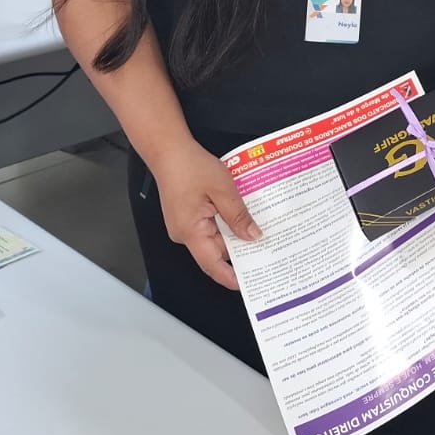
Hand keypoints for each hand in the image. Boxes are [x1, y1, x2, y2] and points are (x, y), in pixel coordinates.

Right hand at [152, 144, 261, 289]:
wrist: (168, 150)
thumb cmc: (190, 166)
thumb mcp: (222, 189)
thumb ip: (238, 215)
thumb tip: (253, 237)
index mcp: (190, 232)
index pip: (212, 265)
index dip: (230, 277)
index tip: (249, 284)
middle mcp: (184, 233)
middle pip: (215, 252)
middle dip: (239, 254)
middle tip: (266, 255)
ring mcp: (184, 225)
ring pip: (214, 238)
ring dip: (234, 236)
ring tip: (259, 235)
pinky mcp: (187, 216)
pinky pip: (209, 227)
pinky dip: (226, 225)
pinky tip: (242, 218)